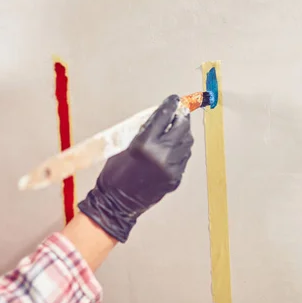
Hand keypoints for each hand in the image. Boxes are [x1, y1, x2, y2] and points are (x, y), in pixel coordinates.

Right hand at [77, 95, 193, 242]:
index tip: (174, 100)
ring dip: (183, 134)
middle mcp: (161, 155)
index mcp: (145, 145)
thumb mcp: (125, 146)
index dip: (171, 105)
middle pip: (181, 127)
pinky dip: (180, 149)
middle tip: (178, 113)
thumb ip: (144, 131)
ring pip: (187, 143)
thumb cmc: (114, 174)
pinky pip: (184, 158)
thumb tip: (159, 118)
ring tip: (176, 130)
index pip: (164, 117)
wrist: (117, 203)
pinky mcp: (175, 179)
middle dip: (181, 118)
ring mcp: (171, 168)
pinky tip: (173, 148)